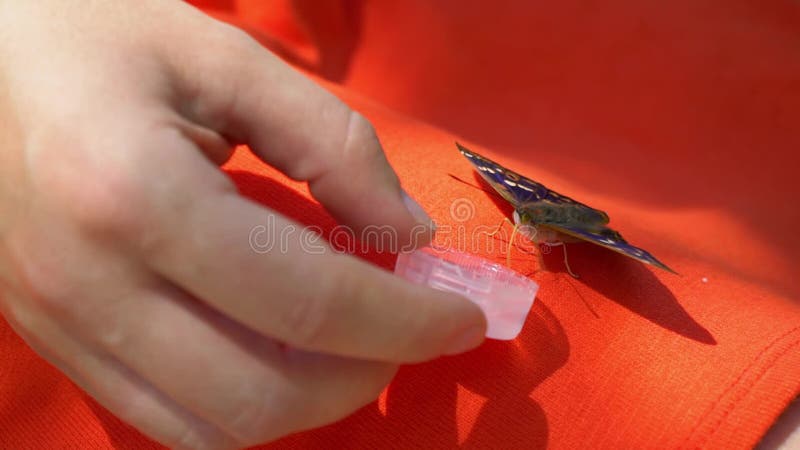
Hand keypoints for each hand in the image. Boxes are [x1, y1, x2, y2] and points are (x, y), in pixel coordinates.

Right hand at [0, 1, 485, 447]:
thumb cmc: (92, 34)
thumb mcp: (224, 59)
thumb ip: (333, 145)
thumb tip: (410, 234)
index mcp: (136, 195)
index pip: (308, 301)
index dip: (405, 321)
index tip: (461, 317)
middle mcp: (91, 286)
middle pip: (264, 394)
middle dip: (365, 376)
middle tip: (410, 330)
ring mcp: (62, 328)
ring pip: (215, 431)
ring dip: (310, 404)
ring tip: (355, 347)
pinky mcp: (54, 343)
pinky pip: (167, 421)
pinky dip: (247, 406)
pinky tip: (281, 354)